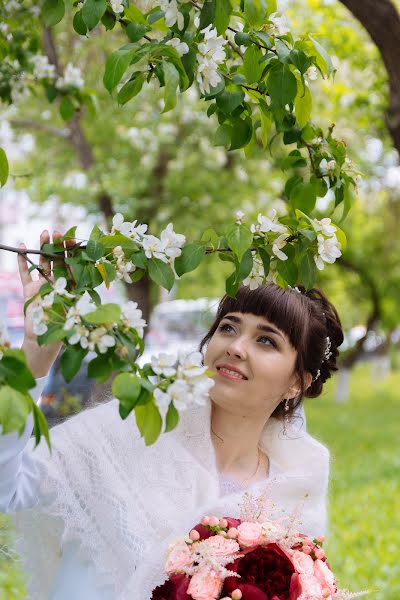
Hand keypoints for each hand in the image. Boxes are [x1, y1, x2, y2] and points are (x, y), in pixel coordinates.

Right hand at [18, 229, 74, 377]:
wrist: (43, 343)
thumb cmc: (64, 331)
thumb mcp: (76, 313)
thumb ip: (84, 301)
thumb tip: (101, 294)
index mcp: (73, 287)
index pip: (75, 265)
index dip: (74, 253)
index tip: (74, 240)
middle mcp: (59, 284)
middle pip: (59, 260)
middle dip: (59, 246)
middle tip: (58, 231)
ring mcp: (43, 286)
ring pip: (43, 262)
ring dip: (43, 248)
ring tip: (44, 233)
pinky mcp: (29, 291)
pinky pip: (25, 273)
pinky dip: (22, 261)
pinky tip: (21, 246)